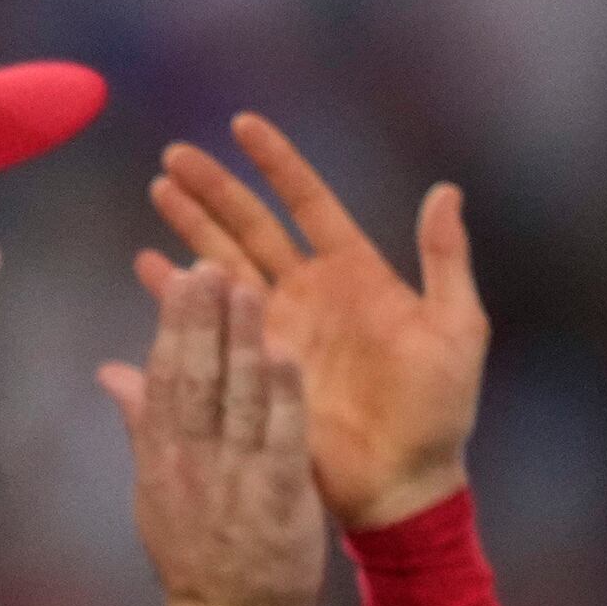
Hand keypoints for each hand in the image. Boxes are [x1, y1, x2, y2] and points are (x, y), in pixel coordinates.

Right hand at [98, 259, 323, 605]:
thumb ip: (140, 424)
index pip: (163, 377)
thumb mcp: (154, 491)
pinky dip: (283, 396)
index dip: (172, 324)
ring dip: (241, 341)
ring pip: (236, 399)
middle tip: (210, 262)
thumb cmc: (196, 556)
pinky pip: (281, 437)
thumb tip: (110, 371)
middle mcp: (191, 462)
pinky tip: (286, 354)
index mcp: (160, 457)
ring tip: (249, 288)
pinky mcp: (278, 498)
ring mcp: (235, 478)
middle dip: (201, 318)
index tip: (183, 274)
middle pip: (194, 378)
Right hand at [145, 115, 485, 530]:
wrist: (403, 480)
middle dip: (214, 189)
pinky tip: (149, 267)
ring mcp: (276, 328)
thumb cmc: (439, 407)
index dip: (276, 164)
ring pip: (223, 264)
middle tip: (174, 156)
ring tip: (158, 192)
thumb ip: (445, 260)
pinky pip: (210, 323)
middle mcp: (308, 292)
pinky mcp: (253, 367)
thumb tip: (446, 190)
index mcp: (355, 272)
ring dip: (190, 228)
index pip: (308, 203)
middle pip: (251, 225)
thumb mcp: (457, 327)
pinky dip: (177, 296)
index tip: (243, 125)